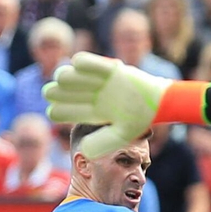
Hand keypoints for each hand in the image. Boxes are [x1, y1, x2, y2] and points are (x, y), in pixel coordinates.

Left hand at [43, 52, 172, 136]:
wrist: (160, 102)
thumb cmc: (141, 119)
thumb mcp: (122, 134)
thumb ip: (104, 143)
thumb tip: (84, 149)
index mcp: (95, 112)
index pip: (70, 111)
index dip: (58, 111)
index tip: (52, 112)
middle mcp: (95, 96)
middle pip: (69, 92)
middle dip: (58, 92)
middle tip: (50, 92)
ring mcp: (102, 82)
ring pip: (76, 76)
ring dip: (68, 76)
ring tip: (62, 78)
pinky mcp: (111, 69)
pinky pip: (93, 64)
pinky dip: (85, 62)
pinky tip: (76, 63)